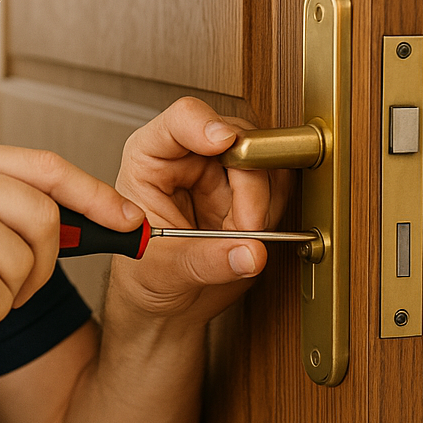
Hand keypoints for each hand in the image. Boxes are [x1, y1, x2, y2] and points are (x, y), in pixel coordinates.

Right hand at [0, 132, 141, 370]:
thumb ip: (4, 203)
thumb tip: (93, 216)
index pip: (44, 166)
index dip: (94, 195)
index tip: (129, 218)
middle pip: (47, 218)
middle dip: (39, 268)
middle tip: (0, 289)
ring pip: (27, 264)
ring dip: (1, 297)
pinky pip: (2, 300)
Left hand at [111, 97, 292, 323]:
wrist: (163, 303)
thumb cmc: (144, 277)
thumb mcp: (166, 271)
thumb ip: (208, 261)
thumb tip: (249, 252)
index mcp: (151, 160)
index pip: (180, 119)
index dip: (205, 124)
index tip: (224, 141)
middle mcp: (189, 157)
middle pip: (236, 139)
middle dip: (248, 183)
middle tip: (246, 224)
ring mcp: (221, 172)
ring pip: (263, 161)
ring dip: (263, 202)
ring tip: (241, 236)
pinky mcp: (248, 191)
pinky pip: (278, 185)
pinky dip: (274, 212)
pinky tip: (251, 235)